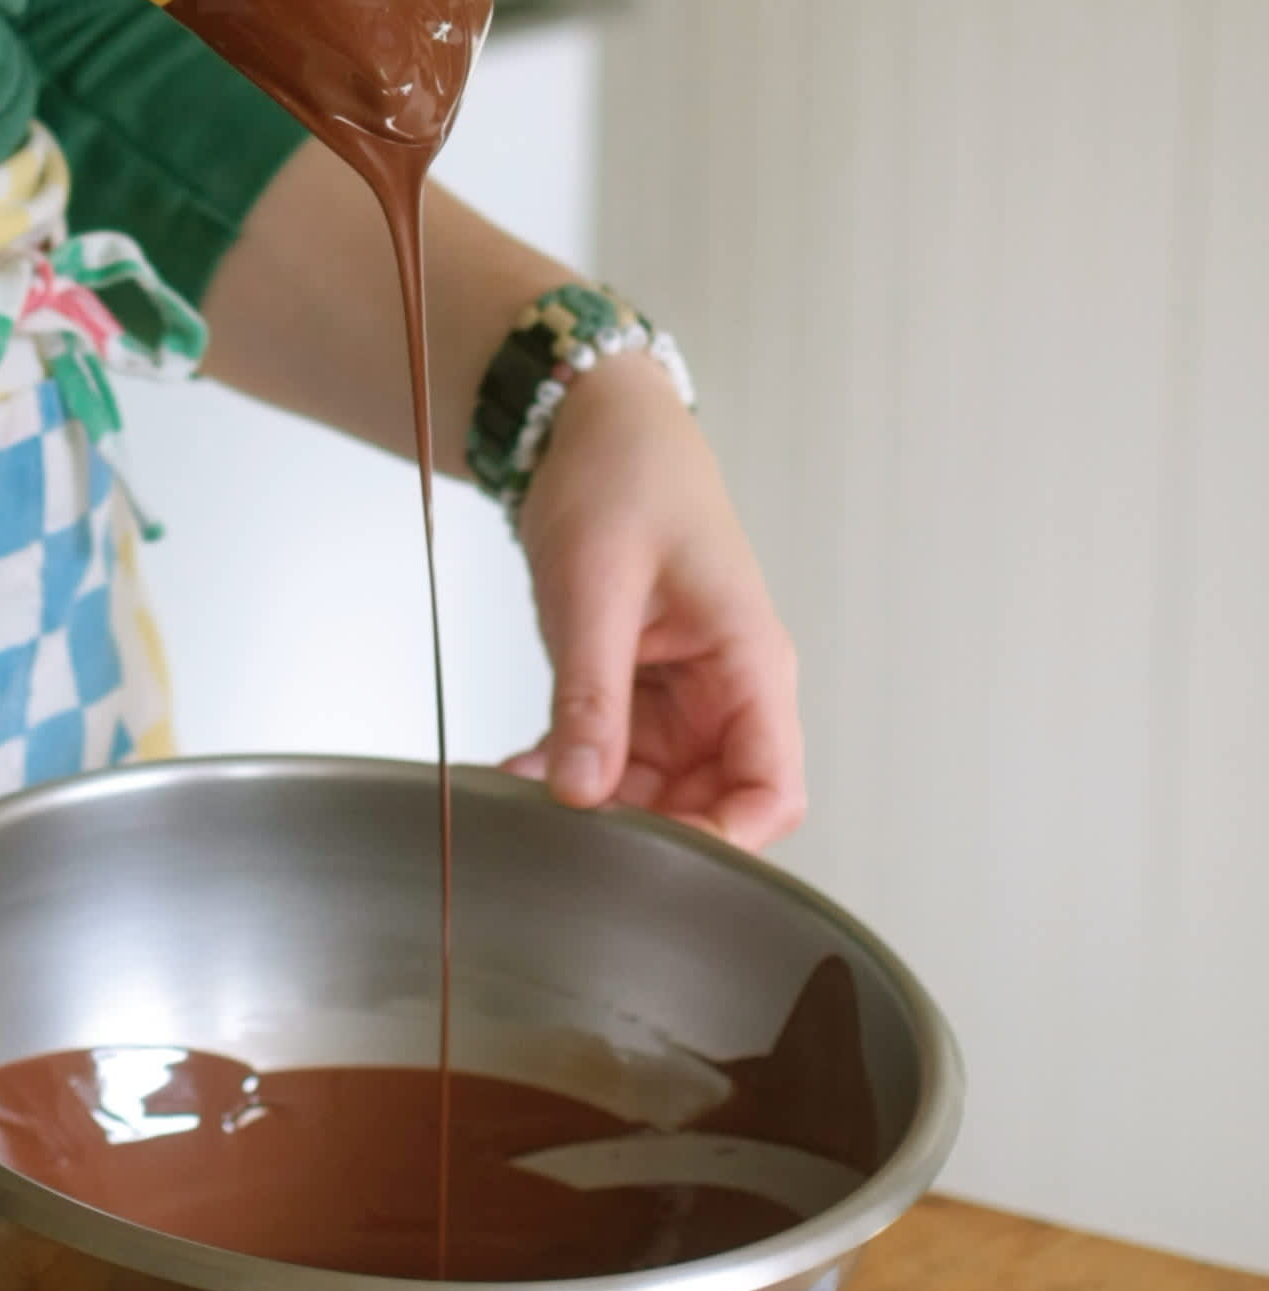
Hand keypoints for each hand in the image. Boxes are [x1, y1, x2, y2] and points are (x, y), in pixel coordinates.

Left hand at [499, 355, 804, 848]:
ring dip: (595, 803)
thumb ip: (592, 695)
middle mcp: (728, 687)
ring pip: (655, 787)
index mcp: (748, 663)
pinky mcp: (638, 684)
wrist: (592, 423)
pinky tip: (518, 769)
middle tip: (564, 842)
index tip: (653, 867)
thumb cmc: (620, 479)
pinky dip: (570, 767)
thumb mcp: (595, 588)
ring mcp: (684, 691)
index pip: (772, 789)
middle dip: (643, 831)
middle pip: (712, 802)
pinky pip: (614, 750)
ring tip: (525, 802)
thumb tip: (582, 795)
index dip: (727, 842)